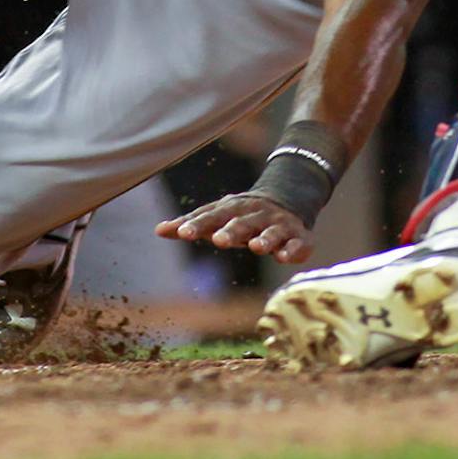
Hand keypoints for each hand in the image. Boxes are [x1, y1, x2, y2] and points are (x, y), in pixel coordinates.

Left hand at [156, 193, 312, 263]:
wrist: (288, 201)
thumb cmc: (242, 215)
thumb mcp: (218, 216)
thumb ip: (192, 224)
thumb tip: (158, 230)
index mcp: (233, 209)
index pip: (212, 216)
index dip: (197, 224)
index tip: (182, 233)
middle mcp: (256, 215)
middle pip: (242, 223)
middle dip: (231, 231)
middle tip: (218, 240)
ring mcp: (279, 225)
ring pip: (271, 232)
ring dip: (264, 239)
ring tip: (255, 247)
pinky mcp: (299, 238)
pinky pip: (297, 244)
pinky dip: (292, 250)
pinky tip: (285, 257)